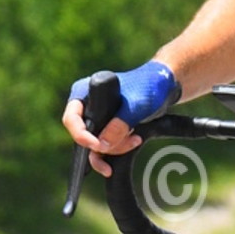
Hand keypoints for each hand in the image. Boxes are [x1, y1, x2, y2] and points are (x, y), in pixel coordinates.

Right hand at [63, 58, 178, 178]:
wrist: (163, 86)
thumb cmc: (148, 86)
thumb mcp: (134, 106)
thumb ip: (118, 125)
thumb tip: (101, 146)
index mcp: (84, 92)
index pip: (71, 119)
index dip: (81, 135)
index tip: (97, 145)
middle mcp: (87, 106)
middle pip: (84, 136)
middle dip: (105, 144)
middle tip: (128, 141)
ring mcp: (98, 118)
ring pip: (97, 144)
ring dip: (117, 147)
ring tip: (136, 139)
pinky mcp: (109, 127)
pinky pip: (107, 145)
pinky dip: (120, 148)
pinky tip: (135, 140)